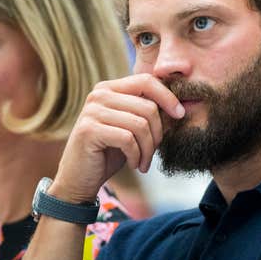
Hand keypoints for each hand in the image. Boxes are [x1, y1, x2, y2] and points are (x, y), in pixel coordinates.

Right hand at [50, 74, 184, 202]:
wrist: (80, 178)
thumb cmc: (109, 152)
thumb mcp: (131, 129)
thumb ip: (147, 113)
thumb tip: (178, 107)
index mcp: (109, 88)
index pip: (146, 80)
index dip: (167, 96)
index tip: (180, 114)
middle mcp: (99, 95)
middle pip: (148, 107)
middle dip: (158, 134)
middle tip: (153, 153)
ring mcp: (92, 111)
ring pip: (140, 124)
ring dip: (148, 149)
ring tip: (144, 162)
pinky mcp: (89, 130)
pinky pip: (128, 139)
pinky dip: (136, 155)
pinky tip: (134, 164)